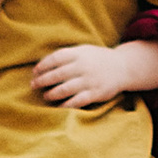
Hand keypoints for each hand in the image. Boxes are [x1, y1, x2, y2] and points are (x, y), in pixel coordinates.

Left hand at [33, 39, 157, 109]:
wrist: (123, 67)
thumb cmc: (98, 59)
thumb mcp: (84, 51)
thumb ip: (67, 56)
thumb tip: (43, 64)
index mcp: (80, 53)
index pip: (56, 58)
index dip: (43, 65)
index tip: (34, 72)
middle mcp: (84, 66)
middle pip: (57, 74)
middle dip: (42, 81)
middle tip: (33, 86)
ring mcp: (90, 80)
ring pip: (65, 89)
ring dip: (52, 93)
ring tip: (46, 96)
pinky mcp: (95, 93)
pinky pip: (77, 101)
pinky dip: (66, 105)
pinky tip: (59, 107)